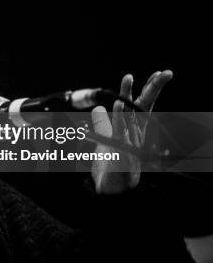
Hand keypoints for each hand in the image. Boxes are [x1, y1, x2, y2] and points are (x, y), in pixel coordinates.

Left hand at [91, 70, 172, 193]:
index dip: (151, 89)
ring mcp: (129, 141)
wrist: (112, 189)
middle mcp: (135, 133)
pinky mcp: (119, 151)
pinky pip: (119, 131)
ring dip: (127, 95)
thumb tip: (98, 108)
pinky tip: (116, 104)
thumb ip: (102, 122)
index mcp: (134, 128)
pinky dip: (118, 117)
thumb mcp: (104, 139)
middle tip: (164, 72)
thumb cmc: (111, 164)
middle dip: (153, 88)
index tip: (160, 73)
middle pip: (144, 106)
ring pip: (130, 114)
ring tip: (128, 77)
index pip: (143, 104)